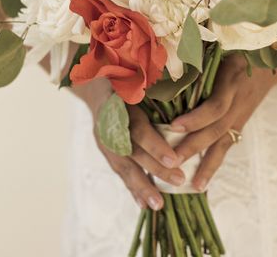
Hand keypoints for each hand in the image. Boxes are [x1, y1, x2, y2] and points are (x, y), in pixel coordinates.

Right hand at [84, 79, 185, 209]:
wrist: (93, 79)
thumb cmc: (124, 72)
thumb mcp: (136, 72)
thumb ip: (153, 80)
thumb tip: (182, 79)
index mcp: (119, 104)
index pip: (138, 129)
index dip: (155, 145)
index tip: (175, 159)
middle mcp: (109, 124)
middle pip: (133, 152)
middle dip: (155, 169)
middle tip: (179, 181)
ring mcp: (104, 138)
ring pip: (124, 166)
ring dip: (141, 186)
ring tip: (159, 205)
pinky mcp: (105, 149)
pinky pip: (120, 171)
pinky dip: (132, 188)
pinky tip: (144, 205)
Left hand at [169, 53, 272, 190]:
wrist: (270, 53)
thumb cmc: (233, 43)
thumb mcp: (218, 43)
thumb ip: (195, 53)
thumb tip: (159, 62)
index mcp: (231, 77)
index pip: (216, 105)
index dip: (196, 118)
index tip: (174, 126)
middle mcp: (237, 97)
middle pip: (216, 127)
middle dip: (193, 145)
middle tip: (171, 160)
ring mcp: (240, 111)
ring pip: (222, 141)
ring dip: (204, 162)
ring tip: (189, 183)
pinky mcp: (239, 121)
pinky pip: (226, 145)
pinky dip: (212, 164)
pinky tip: (200, 183)